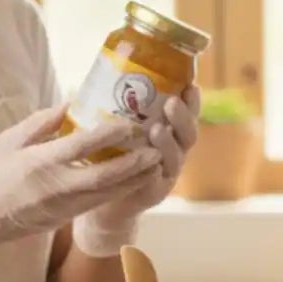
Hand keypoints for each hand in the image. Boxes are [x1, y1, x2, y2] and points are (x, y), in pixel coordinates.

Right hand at [0, 106, 159, 281]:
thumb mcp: (9, 140)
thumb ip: (44, 122)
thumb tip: (73, 101)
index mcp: (39, 163)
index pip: (81, 147)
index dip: (108, 135)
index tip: (130, 123)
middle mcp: (55, 187)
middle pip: (104, 176)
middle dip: (134, 164)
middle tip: (157, 148)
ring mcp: (61, 206)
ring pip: (105, 193)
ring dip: (133, 179)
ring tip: (155, 163)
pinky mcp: (63, 219)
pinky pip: (96, 203)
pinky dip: (117, 191)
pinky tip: (133, 179)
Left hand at [72, 89, 199, 256]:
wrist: (104, 201)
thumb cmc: (111, 159)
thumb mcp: (118, 131)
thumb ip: (116, 110)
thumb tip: (90, 80)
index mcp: (169, 132)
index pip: (186, 112)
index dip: (191, 100)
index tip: (190, 83)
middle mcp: (174, 152)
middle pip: (188, 133)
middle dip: (183, 117)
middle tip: (171, 102)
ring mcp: (166, 173)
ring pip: (175, 157)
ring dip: (169, 143)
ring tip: (157, 130)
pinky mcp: (154, 193)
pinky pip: (158, 181)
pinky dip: (155, 172)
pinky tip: (149, 164)